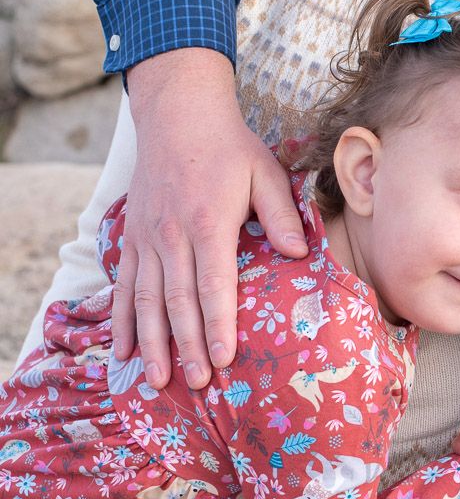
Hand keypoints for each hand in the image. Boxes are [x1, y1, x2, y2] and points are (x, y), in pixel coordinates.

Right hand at [115, 49, 307, 388]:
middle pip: (177, 301)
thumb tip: (299, 254)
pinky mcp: (130, 236)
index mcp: (208, 221)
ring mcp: (146, 237)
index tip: (223, 359)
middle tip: (197, 385)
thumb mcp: (265, 171)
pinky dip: (121, 318)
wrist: (177, 113)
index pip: (213, 284)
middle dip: (188, 346)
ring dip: (151, 342)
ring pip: (145, 299)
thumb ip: (280, 214)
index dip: (218, 324)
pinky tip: (122, 349)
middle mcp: (171, 234)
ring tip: (157, 379)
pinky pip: (122, 284)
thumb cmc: (230, 146)